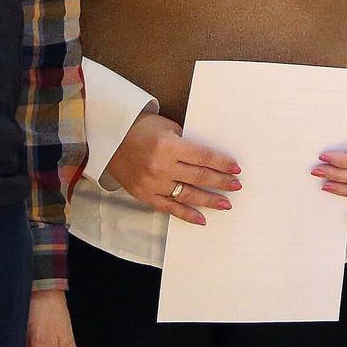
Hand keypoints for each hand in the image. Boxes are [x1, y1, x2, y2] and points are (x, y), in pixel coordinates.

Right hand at [103, 112, 239, 225]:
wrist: (110, 138)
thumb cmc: (141, 128)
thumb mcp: (167, 127)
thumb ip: (187, 143)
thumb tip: (210, 159)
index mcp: (168, 146)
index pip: (203, 158)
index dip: (222, 164)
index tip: (236, 169)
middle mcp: (161, 167)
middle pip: (199, 177)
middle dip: (221, 182)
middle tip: (236, 186)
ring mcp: (153, 183)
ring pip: (187, 194)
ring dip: (209, 200)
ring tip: (226, 204)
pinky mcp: (145, 195)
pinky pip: (169, 208)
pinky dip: (187, 214)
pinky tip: (202, 219)